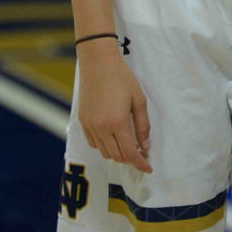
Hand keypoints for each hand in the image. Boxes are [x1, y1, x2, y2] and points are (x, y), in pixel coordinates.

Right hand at [77, 43, 151, 172]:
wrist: (98, 63)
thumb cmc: (121, 78)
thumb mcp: (138, 99)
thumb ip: (142, 125)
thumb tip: (145, 146)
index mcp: (118, 122)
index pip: (130, 153)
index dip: (140, 163)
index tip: (147, 167)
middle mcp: (102, 128)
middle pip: (116, 156)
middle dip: (130, 159)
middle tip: (141, 154)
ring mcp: (90, 126)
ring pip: (104, 152)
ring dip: (117, 154)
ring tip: (128, 146)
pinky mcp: (83, 121)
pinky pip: (93, 143)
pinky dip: (104, 146)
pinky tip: (112, 138)